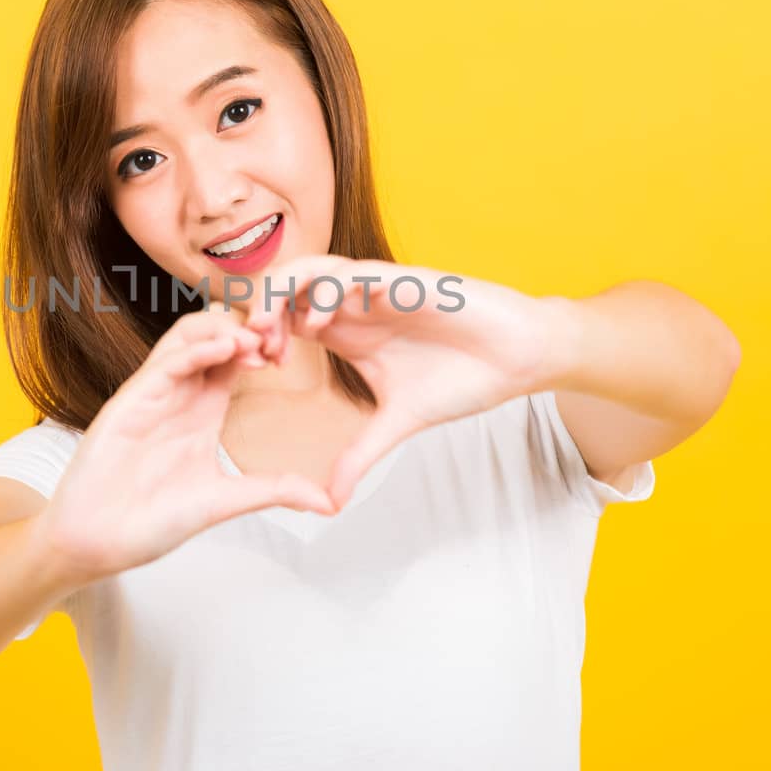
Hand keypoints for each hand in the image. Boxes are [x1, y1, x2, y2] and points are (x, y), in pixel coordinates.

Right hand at [37, 308, 337, 580]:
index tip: (291, 353)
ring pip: (187, 334)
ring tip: (257, 340)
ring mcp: (154, 394)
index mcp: (202, 409)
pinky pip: (165, 361)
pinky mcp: (132, 402)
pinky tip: (227, 350)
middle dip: (247, 326)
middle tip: (278, 339)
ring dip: (223, 328)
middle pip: (213, 331)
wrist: (97, 543)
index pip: (236, 355)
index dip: (265, 344)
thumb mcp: (225, 500)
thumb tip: (328, 501)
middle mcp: (180, 394)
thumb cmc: (149, 521)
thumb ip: (273, 490)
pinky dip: (198, 349)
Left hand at [245, 256, 558, 505]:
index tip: (253, 370)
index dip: (259, 336)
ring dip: (282, 294)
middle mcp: (354, 304)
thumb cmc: (464, 378)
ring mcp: (376, 289)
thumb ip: (359, 455)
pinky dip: (327, 291)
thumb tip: (330, 502)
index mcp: (345, 330)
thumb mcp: (399, 424)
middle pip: (284, 287)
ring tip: (271, 331)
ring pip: (310, 268)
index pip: (283, 317)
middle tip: (250, 348)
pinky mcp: (403, 281)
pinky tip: (319, 324)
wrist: (519, 357)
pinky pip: (353, 272)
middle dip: (258, 309)